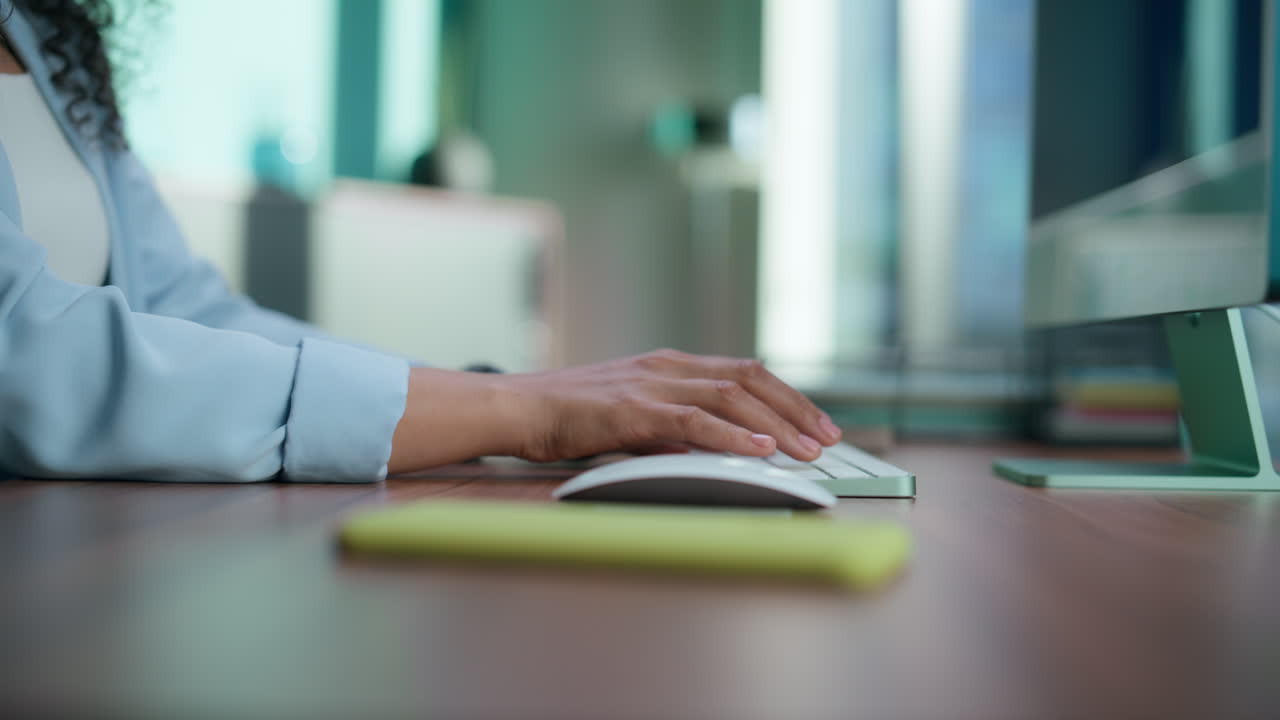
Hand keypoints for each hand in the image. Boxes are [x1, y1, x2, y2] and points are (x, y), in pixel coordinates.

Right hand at [498, 349, 840, 462]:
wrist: (518, 407)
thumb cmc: (568, 416)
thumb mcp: (631, 415)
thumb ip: (671, 425)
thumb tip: (711, 447)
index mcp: (669, 365)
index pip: (744, 372)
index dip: (788, 396)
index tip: (817, 422)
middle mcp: (666, 366)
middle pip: (749, 379)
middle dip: (796, 409)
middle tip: (828, 439)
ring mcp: (650, 384)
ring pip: (729, 396)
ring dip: (775, 425)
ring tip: (806, 449)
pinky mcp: (632, 410)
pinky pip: (692, 420)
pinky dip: (731, 434)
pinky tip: (760, 448)